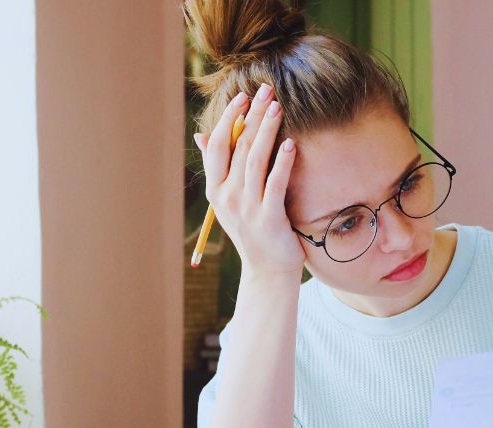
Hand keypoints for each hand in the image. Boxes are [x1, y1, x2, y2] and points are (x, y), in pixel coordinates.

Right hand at [194, 83, 306, 279]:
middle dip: (252, 117)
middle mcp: (227, 196)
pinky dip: (282, 162)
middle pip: (238, 147)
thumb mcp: (229, 199)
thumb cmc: (253, 229)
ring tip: (278, 108)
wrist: (268, 270)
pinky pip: (275, 184)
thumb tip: (201, 135)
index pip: (218, 145)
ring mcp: (247, 208)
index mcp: (215, 189)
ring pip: (255, 161)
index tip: (243, 96)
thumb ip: (218, 167)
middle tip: (266, 91)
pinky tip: (290, 144)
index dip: (229, 118)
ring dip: (267, 131)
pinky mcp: (269, 218)